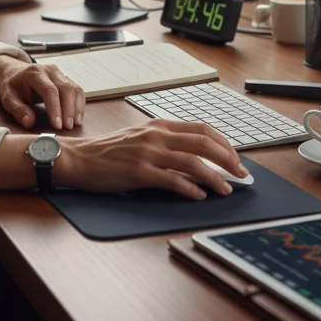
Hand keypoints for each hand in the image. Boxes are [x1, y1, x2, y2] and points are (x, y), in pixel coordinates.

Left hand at [0, 56, 83, 130]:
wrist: (15, 72)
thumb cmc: (12, 86)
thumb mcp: (7, 98)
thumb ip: (18, 110)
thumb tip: (30, 122)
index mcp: (34, 73)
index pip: (49, 90)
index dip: (55, 108)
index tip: (57, 125)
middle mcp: (50, 70)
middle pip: (66, 88)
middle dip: (69, 109)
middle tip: (68, 128)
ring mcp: (59, 73)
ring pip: (74, 88)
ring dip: (77, 107)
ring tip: (75, 124)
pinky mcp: (65, 79)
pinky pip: (77, 90)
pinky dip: (79, 104)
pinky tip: (78, 117)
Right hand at [55, 120, 248, 199]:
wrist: (79, 158)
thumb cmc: (108, 151)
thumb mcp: (140, 137)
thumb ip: (165, 142)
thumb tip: (193, 156)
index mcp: (159, 125)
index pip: (201, 128)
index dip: (223, 143)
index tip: (235, 157)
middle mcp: (157, 135)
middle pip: (203, 142)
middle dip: (227, 159)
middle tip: (241, 174)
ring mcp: (149, 153)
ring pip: (193, 162)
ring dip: (215, 177)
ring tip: (226, 189)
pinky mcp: (140, 172)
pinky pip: (173, 180)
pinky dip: (190, 189)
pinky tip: (199, 196)